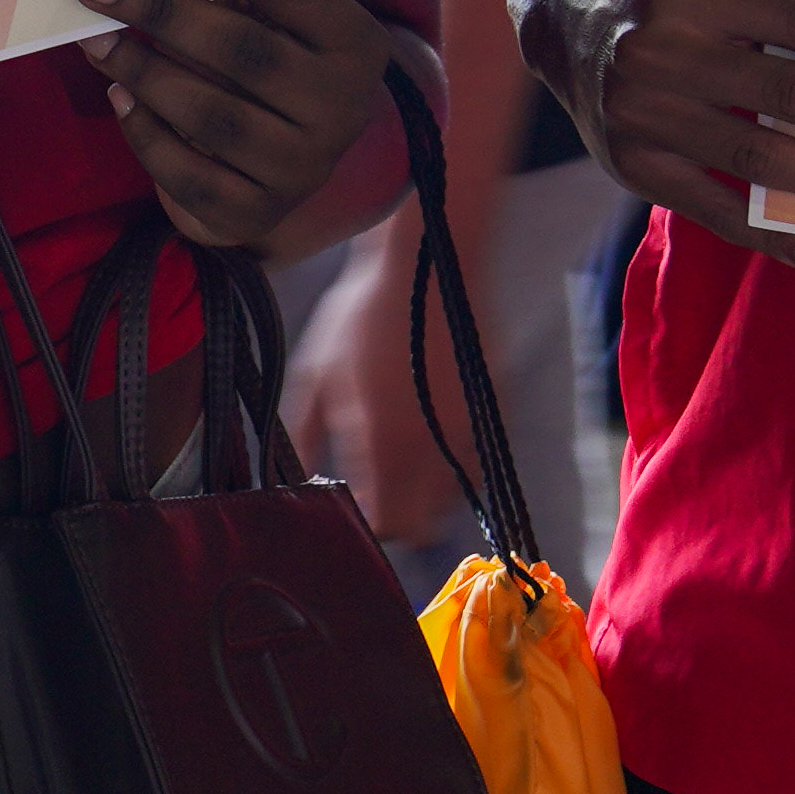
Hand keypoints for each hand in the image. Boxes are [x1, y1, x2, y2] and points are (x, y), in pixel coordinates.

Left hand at [75, 0, 397, 250]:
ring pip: (209, 115)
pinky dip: (143, 131)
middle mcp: (341, 108)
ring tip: (95, 37)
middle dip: (158, 10)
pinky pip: (186, 172)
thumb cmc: (270, 68)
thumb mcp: (274, 25)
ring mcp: (302, 168)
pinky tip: (117, 95)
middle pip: (241, 49)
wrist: (289, 166)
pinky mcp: (256, 213)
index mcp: (356, 43)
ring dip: (140, 69)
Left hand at [275, 243, 476, 547]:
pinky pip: (475, 461)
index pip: (388, 525)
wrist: (427, 265)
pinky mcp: (493, 411)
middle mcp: (432, 447)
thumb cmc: (363, 315)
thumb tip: (301, 477)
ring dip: (428, 494)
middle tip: (378, 491)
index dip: (369, 523)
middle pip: (425, 528)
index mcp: (383, 442)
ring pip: (454, 501)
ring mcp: (468, 430)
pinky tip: (429, 432)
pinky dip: (455, 463)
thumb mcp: (315, 371)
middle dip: (401, 518)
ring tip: (402, 460)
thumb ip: (305, 433)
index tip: (355, 504)